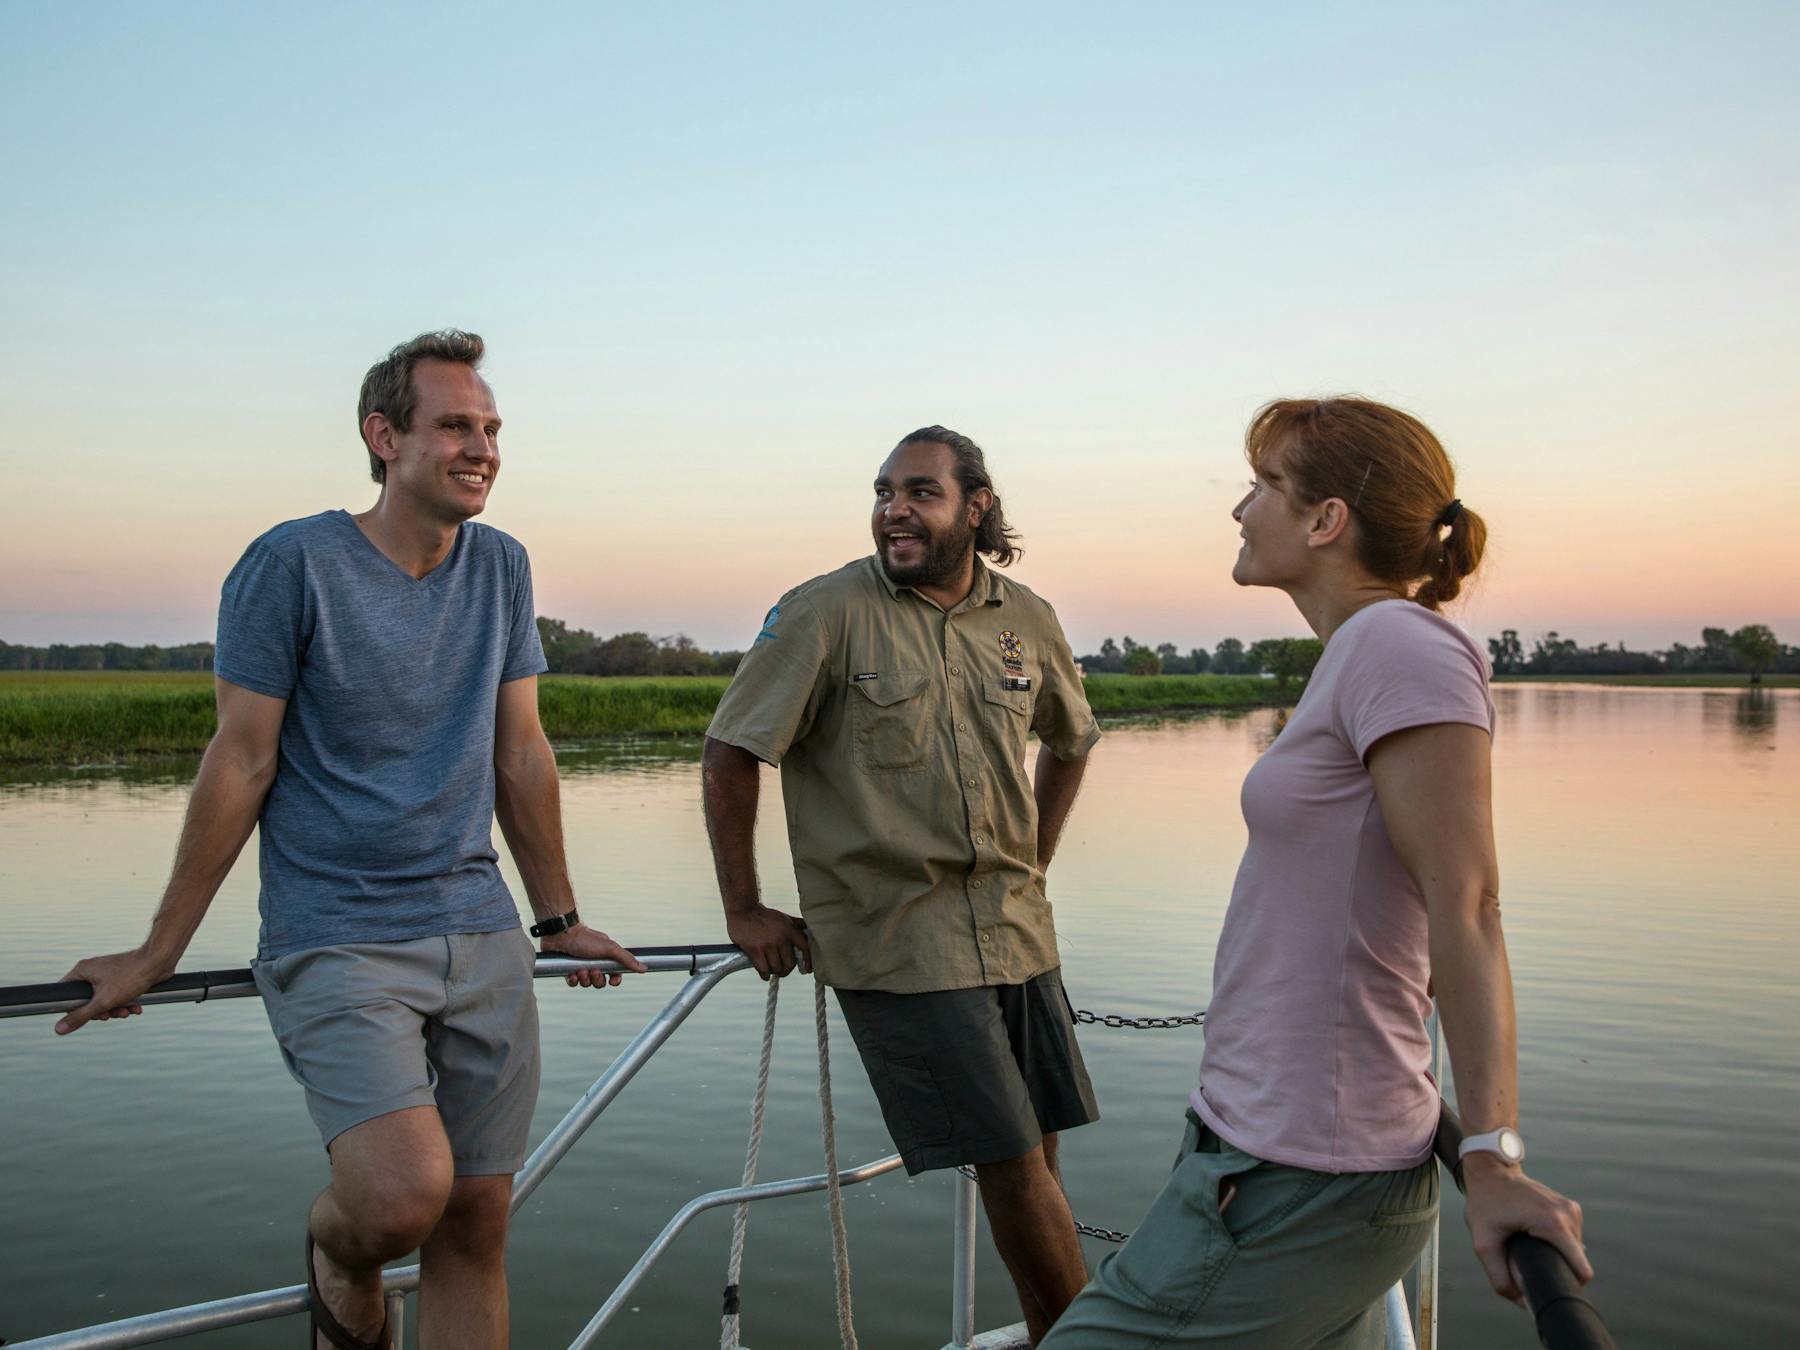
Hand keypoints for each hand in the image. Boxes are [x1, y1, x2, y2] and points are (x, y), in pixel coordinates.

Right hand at [54, 948, 170, 1034]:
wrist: (160, 961)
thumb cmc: (131, 977)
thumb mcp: (103, 1002)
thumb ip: (81, 1016)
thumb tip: (58, 1029)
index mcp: (82, 971)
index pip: (64, 993)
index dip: (73, 1009)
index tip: (87, 1016)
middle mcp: (92, 970)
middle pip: (86, 999)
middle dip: (101, 1011)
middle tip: (111, 1015)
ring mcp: (108, 972)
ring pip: (104, 998)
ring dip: (115, 1009)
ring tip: (127, 1012)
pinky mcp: (122, 976)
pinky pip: (117, 993)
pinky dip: (125, 1002)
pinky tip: (136, 1008)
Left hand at [539, 924, 648, 988]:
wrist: (561, 934)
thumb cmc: (586, 938)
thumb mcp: (610, 948)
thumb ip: (627, 959)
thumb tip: (644, 967)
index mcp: (606, 957)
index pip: (615, 974)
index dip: (614, 980)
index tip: (612, 980)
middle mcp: (594, 962)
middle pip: (600, 982)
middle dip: (597, 979)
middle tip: (593, 970)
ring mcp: (581, 966)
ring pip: (586, 984)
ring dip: (584, 979)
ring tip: (580, 969)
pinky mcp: (567, 969)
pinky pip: (572, 983)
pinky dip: (572, 980)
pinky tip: (571, 972)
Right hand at [725, 905, 810, 979]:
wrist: (744, 909)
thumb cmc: (764, 915)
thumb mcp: (783, 917)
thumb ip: (796, 924)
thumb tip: (808, 929)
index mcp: (790, 929)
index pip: (805, 947)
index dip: (808, 961)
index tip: (807, 969)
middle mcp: (781, 938)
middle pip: (790, 963)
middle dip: (787, 970)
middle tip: (782, 970)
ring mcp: (768, 944)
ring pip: (777, 968)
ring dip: (775, 972)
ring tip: (772, 970)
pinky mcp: (755, 950)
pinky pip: (763, 969)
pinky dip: (765, 975)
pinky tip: (765, 974)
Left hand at [1462, 1155, 1590, 1301]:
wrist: (1490, 1170)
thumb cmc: (1485, 1203)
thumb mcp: (1484, 1243)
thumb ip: (1499, 1277)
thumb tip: (1522, 1302)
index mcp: (1555, 1224)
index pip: (1581, 1271)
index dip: (1567, 1284)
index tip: (1548, 1285)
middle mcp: (1569, 1215)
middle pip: (1577, 1262)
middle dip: (1556, 1267)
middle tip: (1527, 1260)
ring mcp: (1572, 1209)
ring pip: (1574, 1250)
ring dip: (1555, 1253)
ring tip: (1529, 1244)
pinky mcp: (1569, 1206)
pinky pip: (1570, 1237)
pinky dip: (1555, 1242)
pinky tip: (1534, 1236)